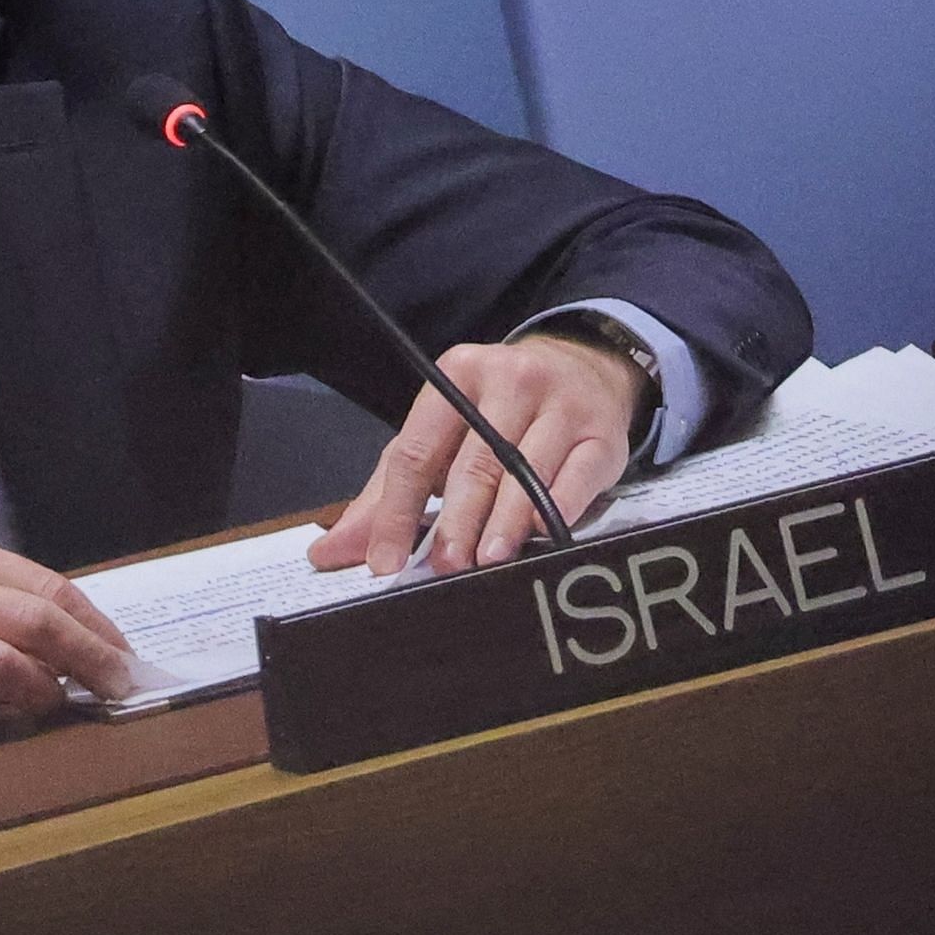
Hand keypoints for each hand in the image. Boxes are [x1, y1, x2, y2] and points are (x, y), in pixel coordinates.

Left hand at [310, 335, 644, 576]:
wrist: (583, 368)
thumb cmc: (498, 412)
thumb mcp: (441, 435)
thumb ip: (388, 492)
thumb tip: (332, 550)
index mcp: (456, 377)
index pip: (417, 451)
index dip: (398, 510)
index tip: (386, 561)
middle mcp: (509, 382)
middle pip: (476, 462)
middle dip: (457, 519)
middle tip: (446, 566)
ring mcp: (561, 405)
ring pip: (527, 470)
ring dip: (506, 520)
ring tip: (488, 560)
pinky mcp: (602, 433)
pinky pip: (579, 475)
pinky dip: (560, 506)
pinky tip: (543, 533)